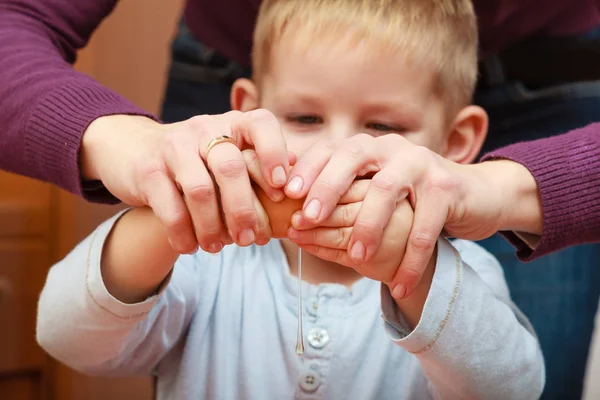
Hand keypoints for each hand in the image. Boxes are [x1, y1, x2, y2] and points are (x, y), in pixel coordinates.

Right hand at [80, 111, 290, 253]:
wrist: (133, 149)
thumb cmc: (195, 160)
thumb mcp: (225, 153)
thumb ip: (257, 163)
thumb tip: (296, 180)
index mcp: (232, 123)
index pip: (261, 124)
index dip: (276, 155)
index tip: (282, 190)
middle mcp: (204, 128)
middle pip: (231, 168)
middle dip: (244, 210)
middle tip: (250, 241)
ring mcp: (173, 146)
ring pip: (201, 191)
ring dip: (213, 227)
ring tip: (217, 248)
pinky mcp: (148, 169)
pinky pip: (170, 207)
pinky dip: (183, 233)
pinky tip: (189, 247)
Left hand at [284, 134, 540, 298]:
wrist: (474, 195)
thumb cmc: (412, 198)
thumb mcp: (376, 189)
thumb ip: (344, 193)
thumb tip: (293, 213)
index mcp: (368, 148)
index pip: (330, 149)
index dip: (307, 169)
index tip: (286, 195)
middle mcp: (391, 148)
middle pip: (353, 157)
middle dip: (327, 187)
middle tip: (308, 219)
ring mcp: (420, 163)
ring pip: (386, 190)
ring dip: (368, 226)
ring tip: (357, 259)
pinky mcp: (446, 188)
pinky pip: (424, 226)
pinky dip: (411, 260)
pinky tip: (400, 286)